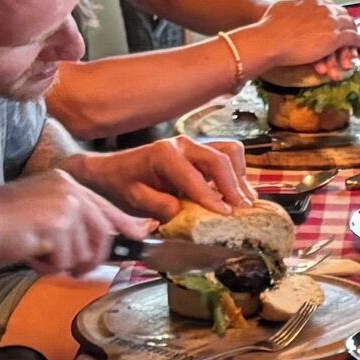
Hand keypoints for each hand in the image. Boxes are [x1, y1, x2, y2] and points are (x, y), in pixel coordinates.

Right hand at [0, 169, 125, 274]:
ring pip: (84, 251)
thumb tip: (103, 241)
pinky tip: (31, 254)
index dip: (124, 225)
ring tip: (38, 254)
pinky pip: (66, 259)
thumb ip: (72, 222)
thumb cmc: (2, 223)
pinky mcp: (59, 224)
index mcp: (65, 182)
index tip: (140, 235)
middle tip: (71, 268)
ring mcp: (66, 205)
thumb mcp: (43, 214)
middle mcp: (70, 189)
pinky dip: (48, 265)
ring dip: (62, 262)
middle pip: (102, 234)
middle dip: (90, 259)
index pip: (104, 207)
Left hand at [69, 135, 259, 218]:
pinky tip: (238, 195)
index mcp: (163, 154)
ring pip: (229, 152)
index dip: (211, 197)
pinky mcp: (202, 154)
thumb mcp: (134, 200)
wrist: (113, 171)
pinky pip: (228, 157)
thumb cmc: (122, 184)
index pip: (193, 176)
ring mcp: (194, 147)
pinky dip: (237, 174)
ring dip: (239, 176)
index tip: (225, 215)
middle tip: (242, 210)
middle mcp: (182, 145)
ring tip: (245, 202)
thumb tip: (182, 213)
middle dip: (233, 186)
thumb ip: (157, 206)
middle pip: (219, 159)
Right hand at [236, 0, 357, 76]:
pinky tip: (359, 43)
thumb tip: (288, 7)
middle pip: (342, 13)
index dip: (333, 13)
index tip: (334, 19)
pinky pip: (352, 38)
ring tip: (356, 36)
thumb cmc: (270, 27)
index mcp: (311, 1)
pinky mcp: (335, 37)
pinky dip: (357, 40)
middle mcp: (323, 8)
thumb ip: (290, 7)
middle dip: (346, 21)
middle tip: (348, 28)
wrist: (271, 39)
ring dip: (353, 31)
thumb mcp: (281, 8)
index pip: (329, 5)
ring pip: (350, 24)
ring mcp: (331, 21)